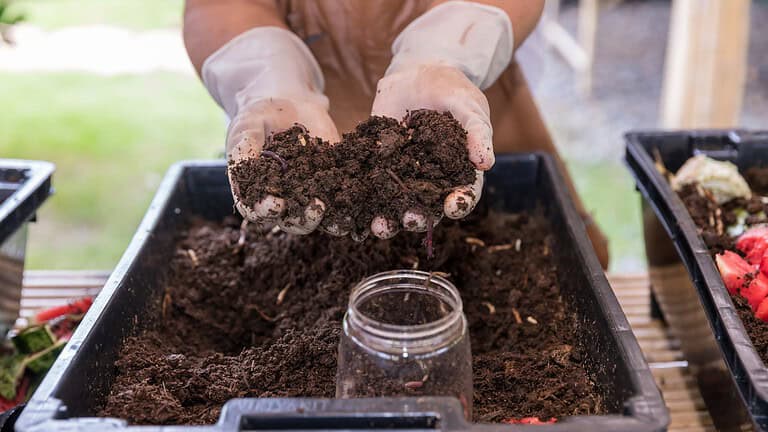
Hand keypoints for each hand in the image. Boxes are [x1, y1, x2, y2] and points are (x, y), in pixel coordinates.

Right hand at [226, 97, 339, 233]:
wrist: (286, 103)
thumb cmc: (258, 117)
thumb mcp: (245, 128)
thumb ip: (243, 150)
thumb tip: (244, 171)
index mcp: (257, 193)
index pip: (257, 210)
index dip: (265, 210)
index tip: (275, 203)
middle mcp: (283, 200)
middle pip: (291, 221)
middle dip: (303, 218)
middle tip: (315, 208)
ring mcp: (308, 193)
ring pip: (318, 217)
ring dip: (329, 220)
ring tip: (340, 216)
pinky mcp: (331, 183)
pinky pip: (340, 199)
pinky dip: (350, 203)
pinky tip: (358, 199)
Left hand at [369, 64, 491, 238]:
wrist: (417, 74)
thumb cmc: (452, 91)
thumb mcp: (467, 105)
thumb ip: (476, 131)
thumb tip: (486, 163)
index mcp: (458, 172)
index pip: (463, 195)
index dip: (460, 204)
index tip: (453, 206)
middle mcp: (431, 182)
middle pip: (426, 209)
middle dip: (418, 218)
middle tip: (411, 219)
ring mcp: (403, 176)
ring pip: (396, 206)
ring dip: (388, 220)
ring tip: (380, 225)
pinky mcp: (378, 166)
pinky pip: (370, 187)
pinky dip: (362, 197)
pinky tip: (353, 201)